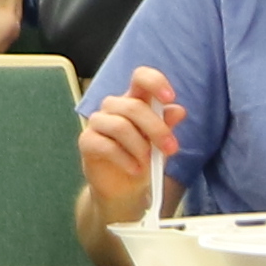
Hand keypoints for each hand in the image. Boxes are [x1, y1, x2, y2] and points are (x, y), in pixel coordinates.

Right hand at [78, 65, 184, 221]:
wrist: (125, 188)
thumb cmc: (143, 158)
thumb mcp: (160, 142)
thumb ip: (167, 125)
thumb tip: (178, 110)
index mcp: (134, 100)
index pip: (140, 77)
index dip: (155, 82)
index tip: (170, 98)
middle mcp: (113, 107)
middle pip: (133, 106)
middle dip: (156, 129)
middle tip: (170, 148)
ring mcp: (98, 123)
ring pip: (120, 126)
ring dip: (140, 147)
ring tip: (148, 163)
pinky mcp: (87, 141)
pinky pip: (106, 146)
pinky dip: (125, 160)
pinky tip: (135, 169)